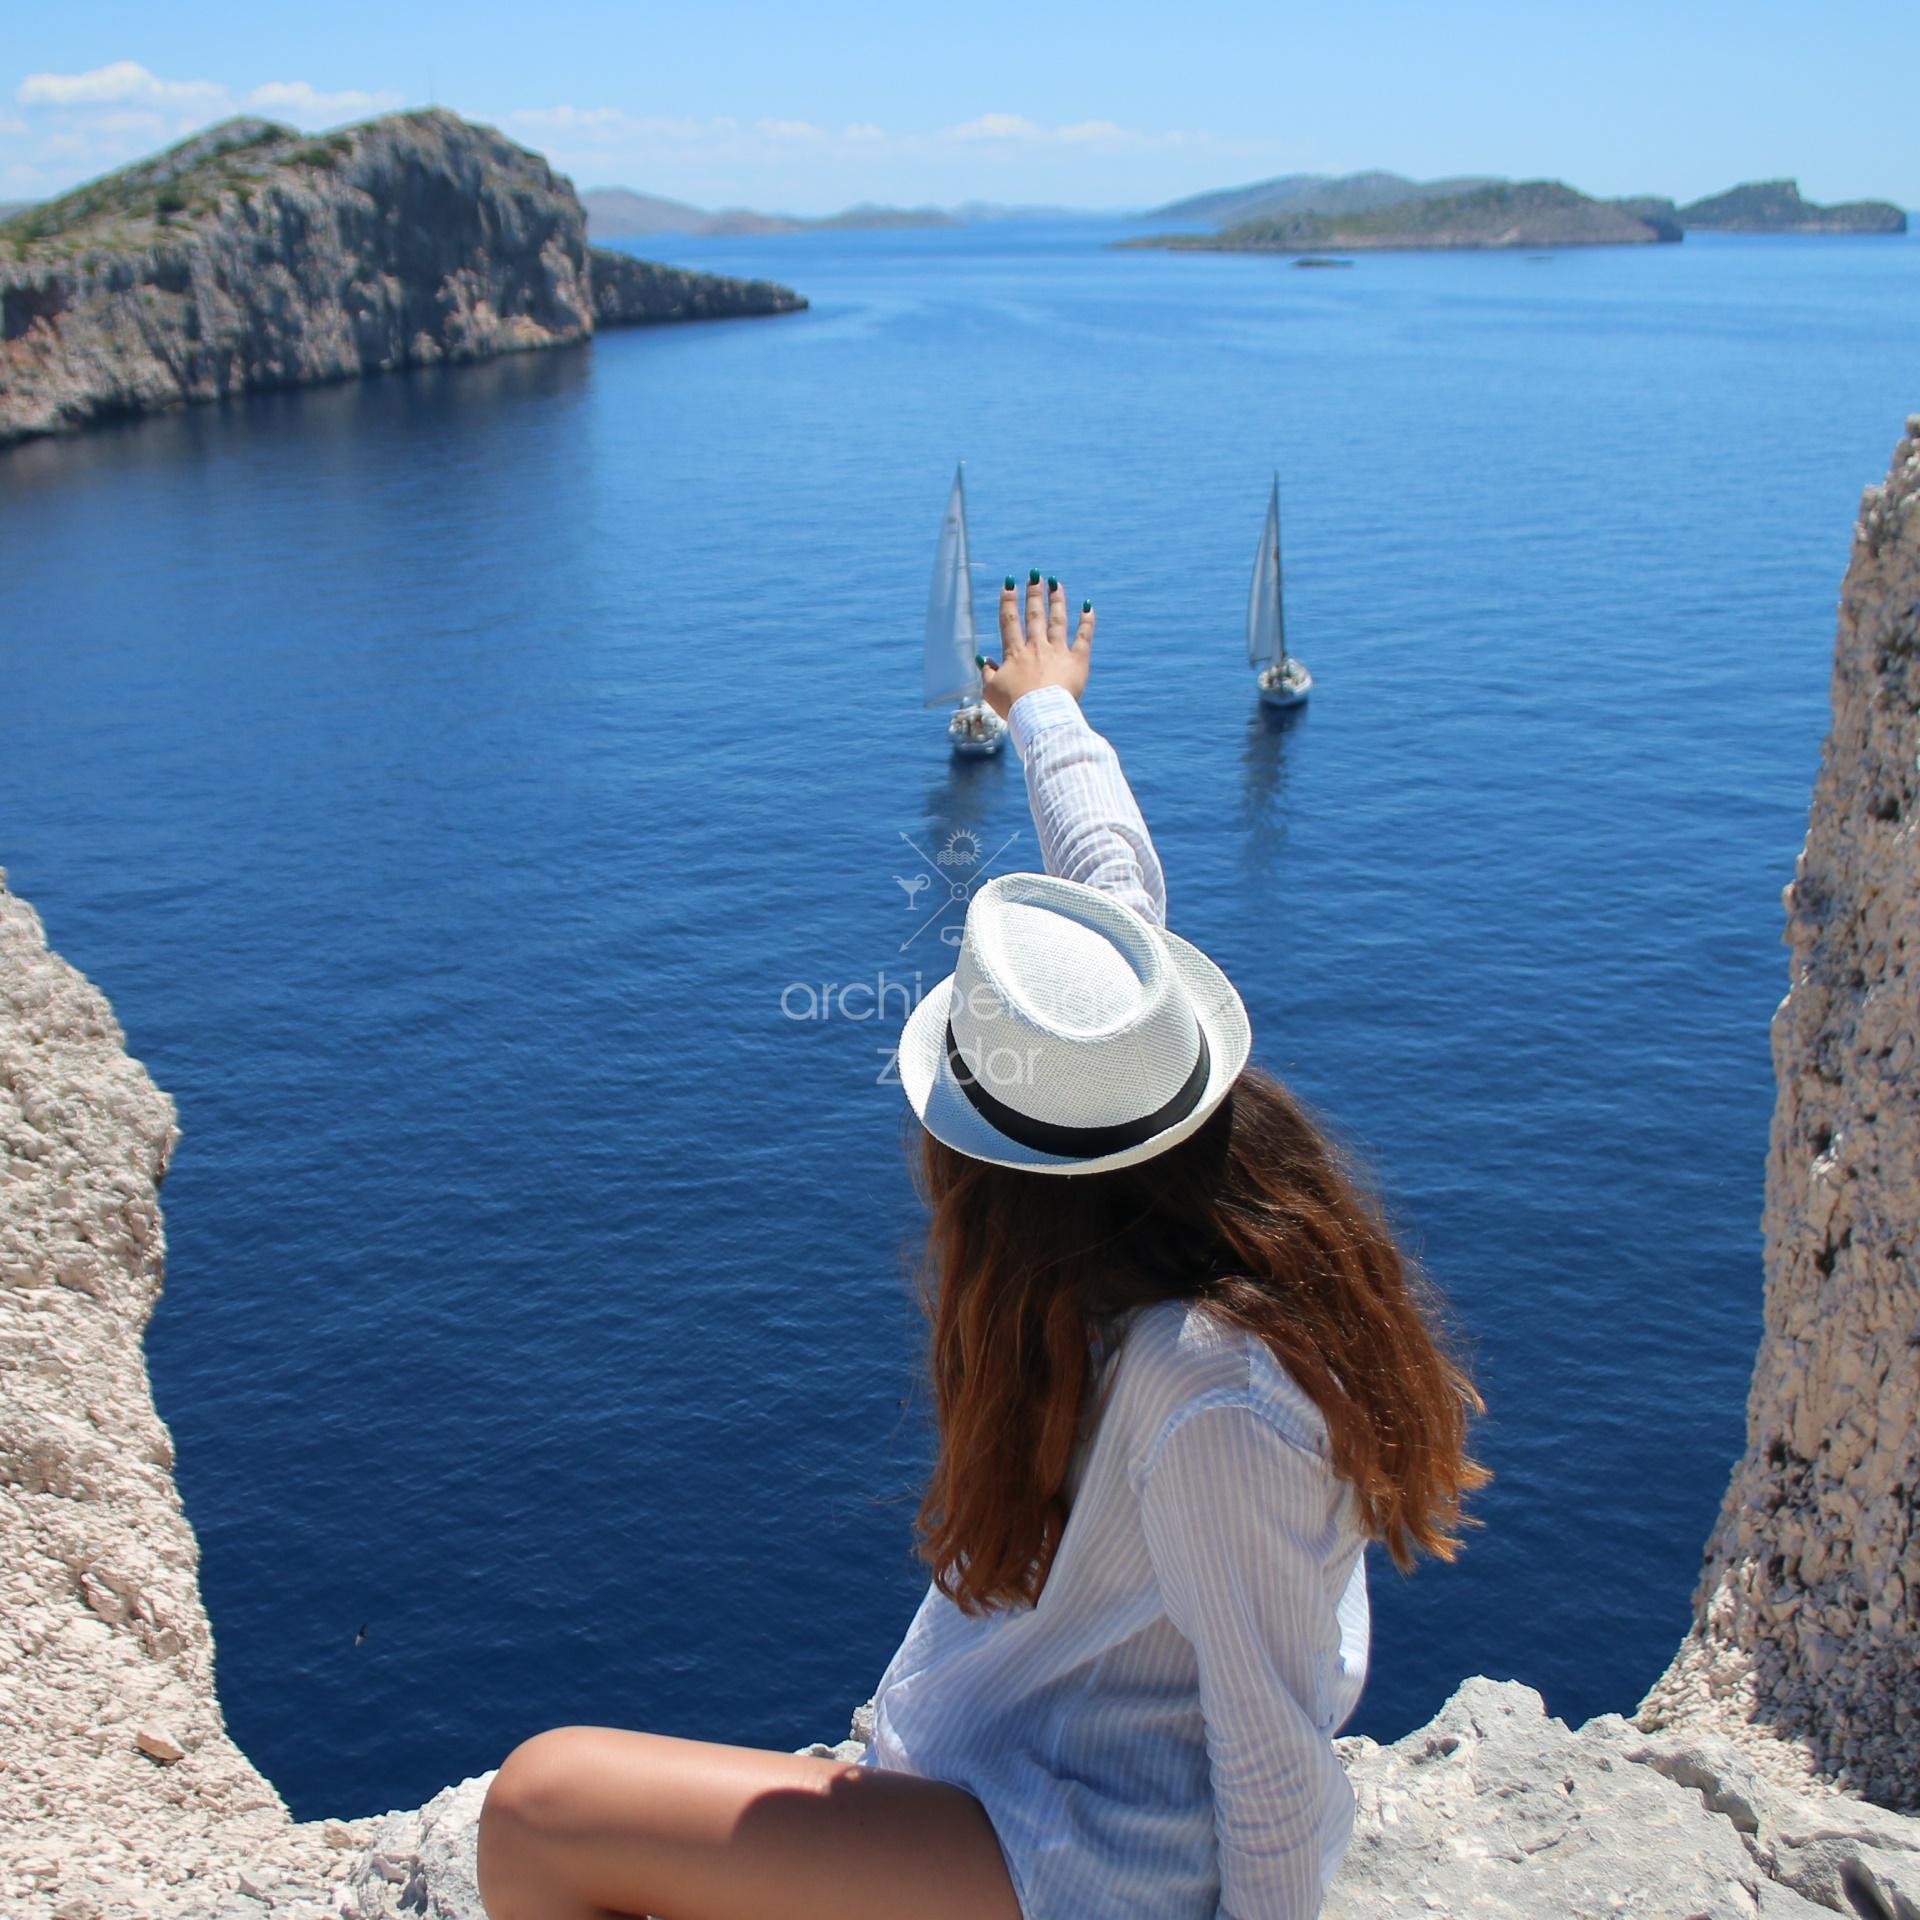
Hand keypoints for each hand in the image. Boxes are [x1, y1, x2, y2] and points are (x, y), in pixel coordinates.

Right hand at [980, 573, 1093, 720]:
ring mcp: (1058, 652)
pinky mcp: (1077, 661)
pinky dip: (1087, 622)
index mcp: (1014, 654)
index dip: (1009, 601)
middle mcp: (1036, 647)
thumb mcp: (991, 691)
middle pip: (1034, 615)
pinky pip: (1084, 637)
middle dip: (1034, 594)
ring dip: (1056, 600)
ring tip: (1056, 583)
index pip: (1010, 622)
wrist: (1039, 715)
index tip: (1010, 583)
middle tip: (1035, 576)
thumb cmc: (1014, 706)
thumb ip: (987, 673)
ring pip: (1057, 620)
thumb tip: (983, 660)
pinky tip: (1088, 607)